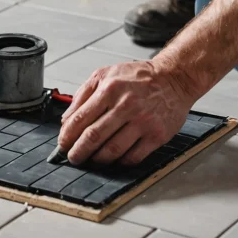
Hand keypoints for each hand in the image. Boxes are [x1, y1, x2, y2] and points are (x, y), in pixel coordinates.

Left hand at [57, 60, 194, 165]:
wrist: (174, 78)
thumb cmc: (139, 77)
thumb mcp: (105, 74)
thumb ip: (83, 95)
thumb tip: (66, 120)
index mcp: (110, 89)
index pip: (80, 119)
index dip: (67, 136)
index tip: (63, 144)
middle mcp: (126, 105)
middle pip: (94, 137)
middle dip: (78, 152)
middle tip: (73, 157)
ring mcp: (143, 121)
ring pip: (112, 150)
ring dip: (97, 160)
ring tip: (92, 160)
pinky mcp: (157, 135)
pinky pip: (133, 157)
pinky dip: (120, 162)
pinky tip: (115, 159)